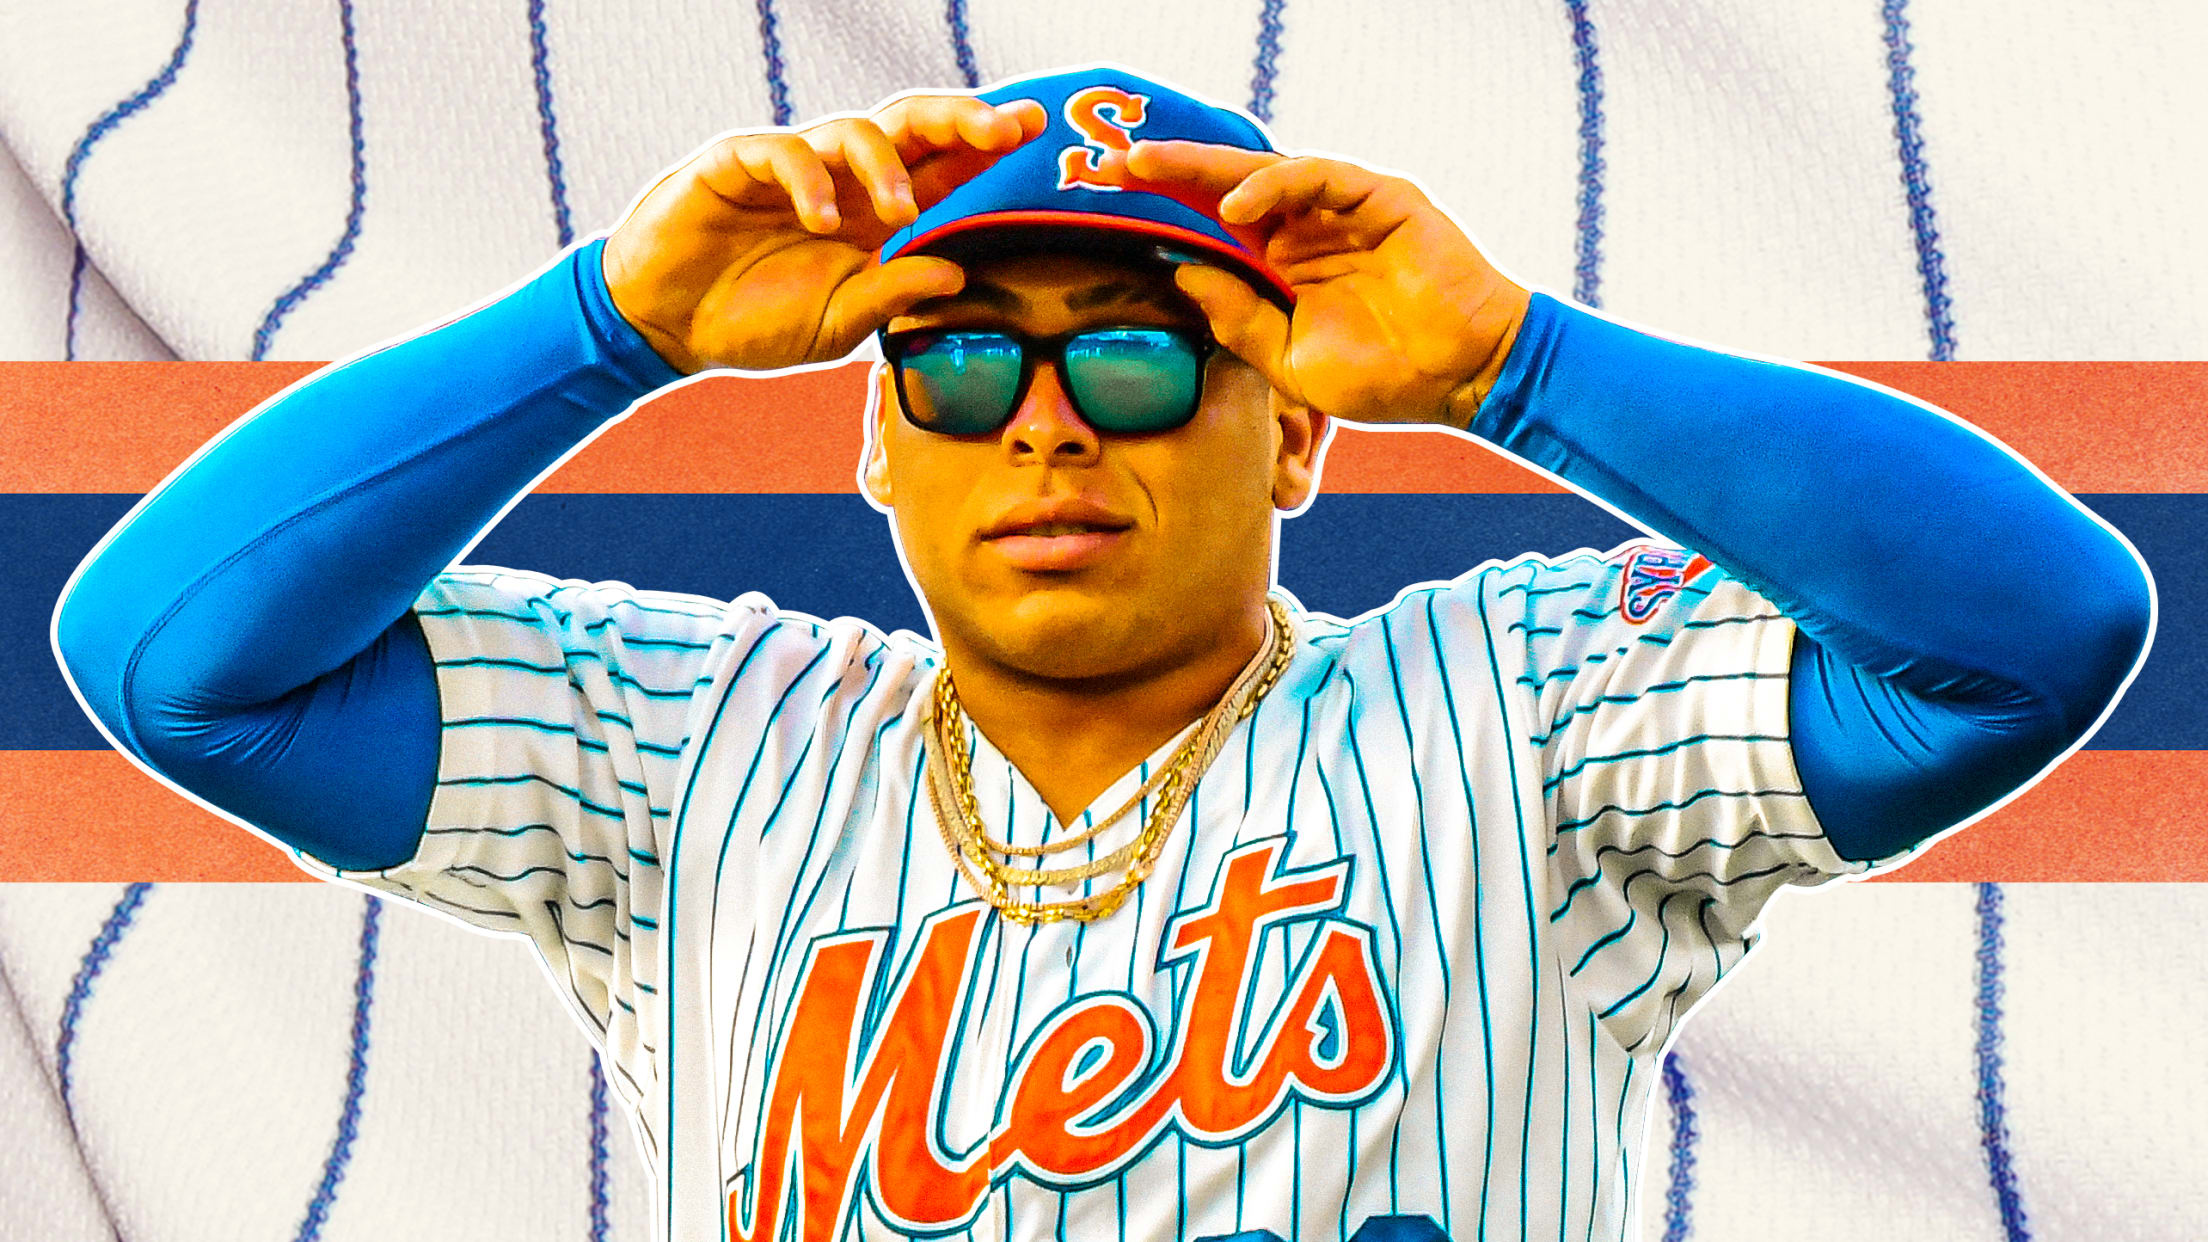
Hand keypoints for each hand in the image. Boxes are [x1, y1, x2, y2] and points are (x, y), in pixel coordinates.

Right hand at [602, 96, 1047, 372]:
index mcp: (876, 214)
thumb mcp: (839, 322)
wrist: (670, 326)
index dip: (984, 145)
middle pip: (912, 127)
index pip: (941, 166)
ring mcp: (793, 166)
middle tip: (1000, 130)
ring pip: (856, 131)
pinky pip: (784, 150)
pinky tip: (821, 218)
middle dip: (961, 121)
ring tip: (900, 212)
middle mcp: (844, 179)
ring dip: (887, 167)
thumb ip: (894, 295)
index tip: (1032, 129)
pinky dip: (810, 179)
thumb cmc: (758, 320)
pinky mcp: (738, 163)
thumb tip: (958, 273)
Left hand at [1122, 141, 1530, 427]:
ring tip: (1154, 170)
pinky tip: (1236, 206)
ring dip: (1205, 168)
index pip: (1210, 228)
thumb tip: (1182, 274)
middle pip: (1224, 188)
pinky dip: (1273, 184)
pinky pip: (1318, 176)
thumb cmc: (1384, 377)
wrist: (1462, 379)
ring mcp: (1341, 210)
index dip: (1161, 212)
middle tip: (1111, 164)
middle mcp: (1305, 229)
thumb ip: (1238, 319)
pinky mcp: (1378, 198)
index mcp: (1281, 266)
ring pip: (1264, 171)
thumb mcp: (1289, 361)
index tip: (1104, 204)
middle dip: (1167, 172)